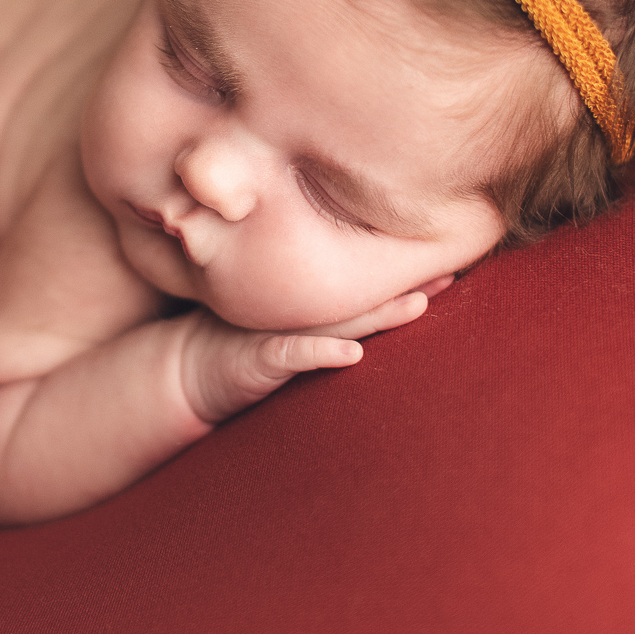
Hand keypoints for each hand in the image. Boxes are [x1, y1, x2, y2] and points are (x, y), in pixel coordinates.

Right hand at [177, 289, 428, 423]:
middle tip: (450, 274)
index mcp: (307, 306)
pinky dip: (322, 354)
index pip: (361, 287)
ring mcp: (279, 333)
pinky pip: (294, 355)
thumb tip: (364, 317)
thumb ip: (321, 313)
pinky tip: (352, 355)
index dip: (401, 276)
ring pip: (338, 321)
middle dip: (405, 288)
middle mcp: (297, 313)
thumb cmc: (235, 344)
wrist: (184, 370)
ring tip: (419, 306)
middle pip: (360, 299)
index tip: (447, 262)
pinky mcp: (259, 360)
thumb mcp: (280, 327)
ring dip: (379, 315)